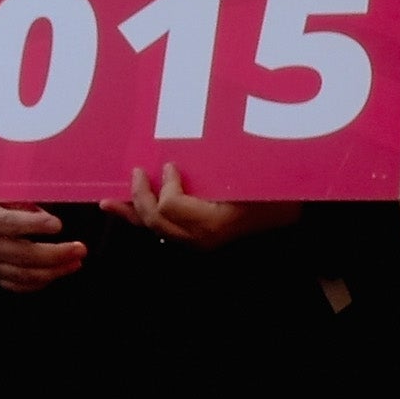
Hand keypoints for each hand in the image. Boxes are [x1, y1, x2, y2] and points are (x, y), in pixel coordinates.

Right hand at [0, 200, 85, 292]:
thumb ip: (14, 197)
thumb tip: (42, 209)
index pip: (11, 224)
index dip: (36, 225)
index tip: (57, 224)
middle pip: (25, 255)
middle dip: (57, 254)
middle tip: (80, 249)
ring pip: (24, 275)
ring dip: (54, 272)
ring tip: (75, 263)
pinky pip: (15, 285)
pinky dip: (37, 284)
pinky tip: (53, 276)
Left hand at [99, 164, 299, 250]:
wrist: (291, 212)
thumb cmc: (274, 190)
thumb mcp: (250, 176)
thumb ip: (218, 169)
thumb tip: (181, 156)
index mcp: (214, 222)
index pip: (170, 206)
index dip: (165, 184)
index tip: (170, 165)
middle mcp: (201, 237)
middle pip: (155, 219)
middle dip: (139, 195)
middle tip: (136, 172)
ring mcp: (198, 241)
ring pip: (154, 228)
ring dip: (130, 211)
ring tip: (108, 202)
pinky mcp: (195, 238)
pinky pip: (162, 229)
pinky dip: (140, 217)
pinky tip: (123, 209)